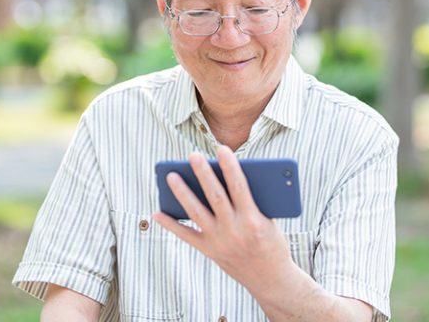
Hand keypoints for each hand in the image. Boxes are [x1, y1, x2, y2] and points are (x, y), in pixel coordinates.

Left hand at [152, 146, 293, 291]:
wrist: (270, 279)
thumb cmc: (271, 241)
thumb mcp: (268, 220)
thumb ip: (249, 201)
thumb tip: (222, 176)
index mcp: (254, 220)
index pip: (240, 188)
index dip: (230, 167)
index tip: (222, 148)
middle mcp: (234, 231)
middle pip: (215, 197)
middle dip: (203, 174)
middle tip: (193, 155)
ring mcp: (219, 241)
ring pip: (196, 212)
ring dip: (182, 193)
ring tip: (171, 175)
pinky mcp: (209, 250)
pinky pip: (185, 235)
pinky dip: (170, 224)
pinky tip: (157, 212)